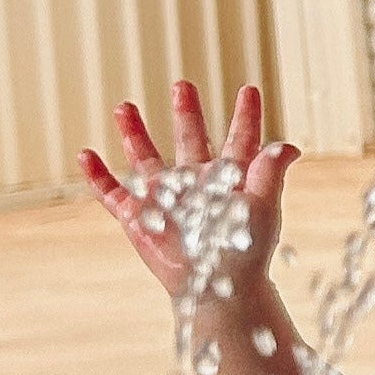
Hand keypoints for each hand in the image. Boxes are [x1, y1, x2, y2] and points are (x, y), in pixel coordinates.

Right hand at [80, 81, 297, 298]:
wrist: (219, 289)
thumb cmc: (246, 252)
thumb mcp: (262, 207)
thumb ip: (270, 172)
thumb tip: (290, 146)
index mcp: (230, 179)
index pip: (240, 141)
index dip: (245, 116)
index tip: (250, 90)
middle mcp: (198, 183)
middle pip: (190, 139)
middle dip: (186, 113)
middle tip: (183, 85)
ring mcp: (166, 198)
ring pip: (146, 158)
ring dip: (134, 134)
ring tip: (125, 107)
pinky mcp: (139, 216)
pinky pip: (112, 193)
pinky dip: (97, 175)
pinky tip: (85, 155)